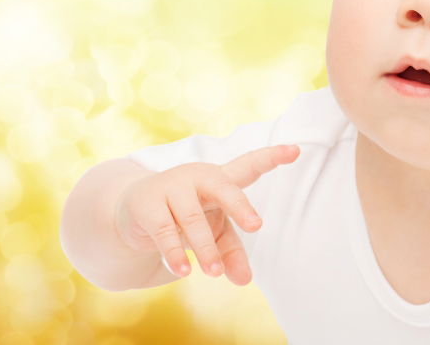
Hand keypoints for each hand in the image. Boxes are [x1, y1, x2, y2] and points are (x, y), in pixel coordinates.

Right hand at [114, 143, 300, 285]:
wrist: (133, 210)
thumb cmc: (186, 217)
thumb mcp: (213, 232)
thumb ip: (231, 252)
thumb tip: (245, 280)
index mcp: (219, 179)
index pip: (248, 165)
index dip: (272, 157)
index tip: (296, 150)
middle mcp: (197, 176)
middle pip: (223, 186)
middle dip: (240, 205)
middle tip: (256, 225)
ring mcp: (172, 186)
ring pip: (193, 217)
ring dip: (204, 247)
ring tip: (214, 272)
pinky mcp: (148, 203)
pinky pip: (164, 229)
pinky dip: (174, 252)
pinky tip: (183, 271)